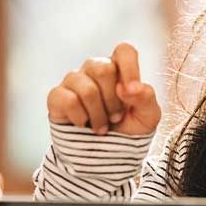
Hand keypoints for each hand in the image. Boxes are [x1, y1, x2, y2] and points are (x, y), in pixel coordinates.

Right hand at [46, 42, 160, 135]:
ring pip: (86, 89)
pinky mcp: (57, 96)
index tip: (133, 92)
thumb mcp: (148, 116)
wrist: (105, 155)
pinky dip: (80, 118)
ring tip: (102, 127)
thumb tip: (128, 88)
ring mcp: (73, 81)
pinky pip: (69, 100)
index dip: (130, 68)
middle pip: (103, 69)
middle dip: (113, 101)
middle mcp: (94, 69)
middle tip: (116, 118)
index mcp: (119, 68)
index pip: (124, 51)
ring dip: (98, 115)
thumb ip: (146, 98)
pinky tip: (83, 124)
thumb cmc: (128, 128)